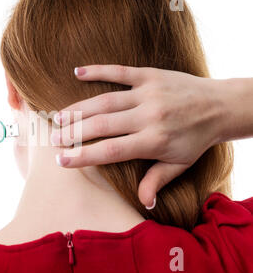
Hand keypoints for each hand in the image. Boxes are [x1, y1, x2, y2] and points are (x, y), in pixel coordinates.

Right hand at [51, 65, 229, 207]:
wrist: (220, 106)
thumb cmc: (196, 139)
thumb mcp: (179, 164)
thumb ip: (157, 181)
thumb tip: (144, 202)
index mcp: (154, 141)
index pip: (111, 151)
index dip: (83, 156)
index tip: (61, 160)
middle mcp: (149, 116)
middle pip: (102, 125)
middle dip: (74, 133)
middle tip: (53, 139)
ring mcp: (148, 92)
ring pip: (105, 100)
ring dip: (79, 108)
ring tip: (58, 117)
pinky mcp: (150, 75)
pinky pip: (119, 71)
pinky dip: (97, 70)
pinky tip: (76, 72)